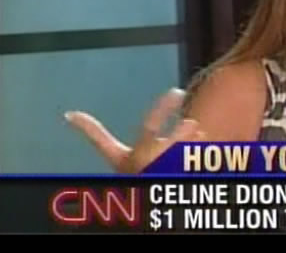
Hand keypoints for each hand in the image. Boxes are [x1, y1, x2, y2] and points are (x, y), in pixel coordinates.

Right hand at [65, 88, 205, 172]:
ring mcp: (170, 173)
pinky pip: (204, 162)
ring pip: (192, 150)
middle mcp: (152, 166)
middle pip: (174, 142)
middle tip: (191, 124)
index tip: (177, 91)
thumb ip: (95, 135)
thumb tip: (69, 114)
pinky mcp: (186, 178)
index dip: (163, 108)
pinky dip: (204, 154)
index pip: (149, 128)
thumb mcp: (114, 157)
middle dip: (184, 132)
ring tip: (195, 137)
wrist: (143, 206)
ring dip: (195, 142)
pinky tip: (201, 153)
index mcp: (134, 158)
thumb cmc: (131, 173)